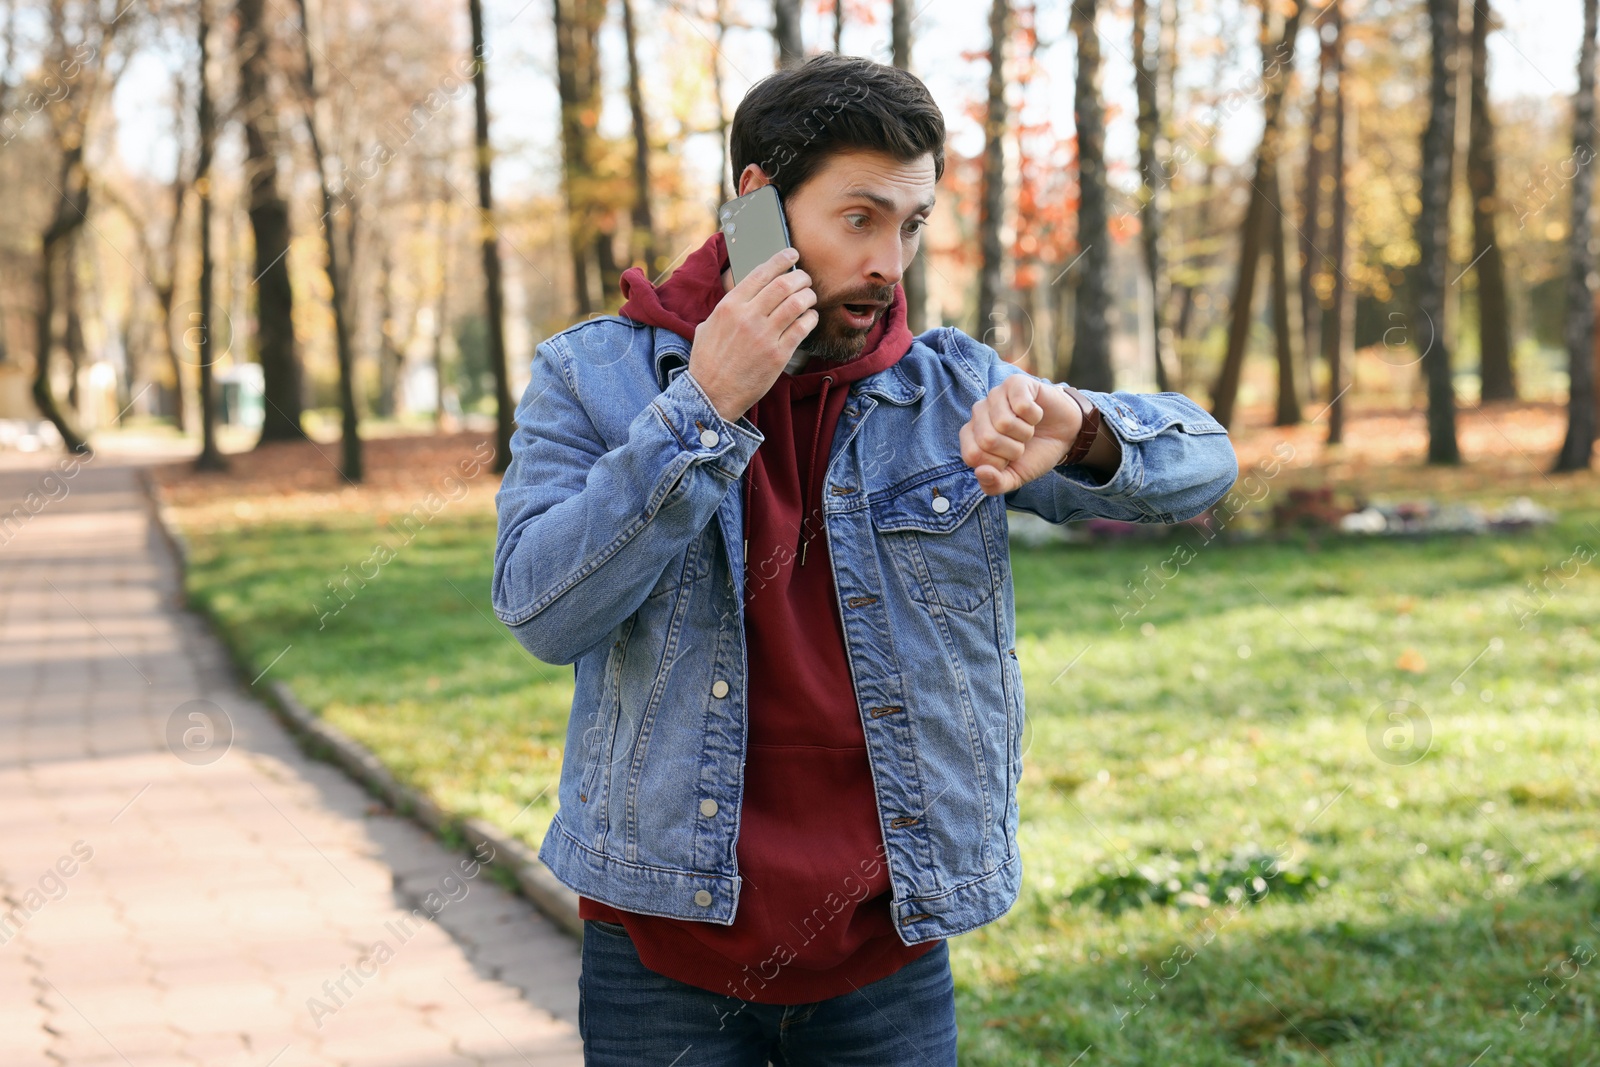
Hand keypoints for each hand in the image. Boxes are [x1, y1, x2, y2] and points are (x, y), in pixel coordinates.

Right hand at [687, 247, 816, 421]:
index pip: (761, 272)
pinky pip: (802, 328)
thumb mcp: (707, 326)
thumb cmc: (708, 362)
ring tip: (809, 298)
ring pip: (797, 303)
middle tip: (805, 279)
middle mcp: (747, 317)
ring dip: (808, 296)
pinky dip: (811, 319)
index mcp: (729, 306)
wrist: (711, 395)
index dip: (781, 259)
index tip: (792, 254)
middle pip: (784, 284)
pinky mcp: (778, 355)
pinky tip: (809, 319)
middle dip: (800, 277)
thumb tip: (741, 292)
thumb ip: (726, 308)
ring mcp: (764, 336)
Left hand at [959, 374, 1081, 494]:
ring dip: (1025, 433)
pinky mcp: (1015, 383)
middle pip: (987, 439)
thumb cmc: (1035, 453)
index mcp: (972, 435)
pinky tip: (1036, 414)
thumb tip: (980, 472)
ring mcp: (995, 395)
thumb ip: (994, 484)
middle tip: (1022, 443)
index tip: (1009, 459)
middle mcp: (978, 412)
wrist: (1065, 434)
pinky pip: (1021, 406)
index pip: (972, 455)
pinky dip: (1035, 416)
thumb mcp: (1015, 477)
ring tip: (1029, 428)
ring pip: (1004, 422)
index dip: (997, 463)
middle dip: (1013, 449)